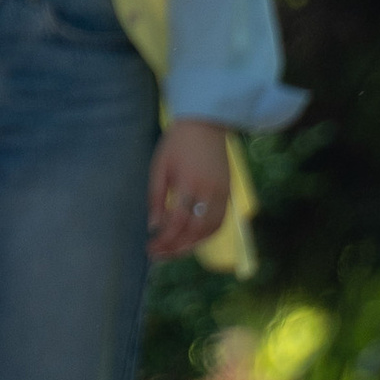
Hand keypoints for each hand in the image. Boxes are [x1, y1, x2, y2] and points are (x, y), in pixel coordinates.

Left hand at [147, 117, 231, 260]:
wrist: (205, 124)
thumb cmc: (177, 144)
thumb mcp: (160, 167)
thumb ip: (156, 198)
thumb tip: (154, 227)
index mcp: (190, 182)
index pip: (178, 221)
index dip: (164, 239)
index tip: (151, 247)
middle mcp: (210, 191)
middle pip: (196, 231)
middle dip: (176, 247)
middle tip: (158, 255)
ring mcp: (223, 193)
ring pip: (210, 230)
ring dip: (191, 245)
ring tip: (172, 251)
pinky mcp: (229, 194)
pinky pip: (219, 222)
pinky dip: (205, 235)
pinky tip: (190, 240)